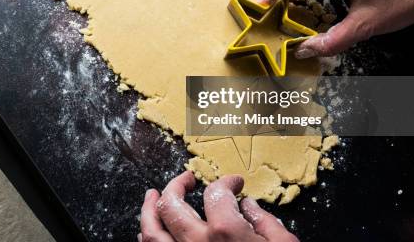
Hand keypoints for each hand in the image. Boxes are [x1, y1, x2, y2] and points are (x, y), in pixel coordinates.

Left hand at [139, 171, 297, 241]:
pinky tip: (150, 230)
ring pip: (151, 230)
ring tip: (152, 195)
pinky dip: (147, 238)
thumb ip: (266, 224)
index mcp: (225, 233)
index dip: (226, 182)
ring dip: (149, 208)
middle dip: (176, 185)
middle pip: (172, 204)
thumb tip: (249, 206)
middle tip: (186, 179)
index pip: (216, 193)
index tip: (233, 183)